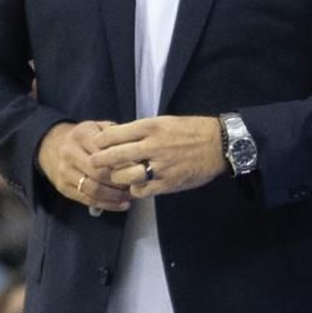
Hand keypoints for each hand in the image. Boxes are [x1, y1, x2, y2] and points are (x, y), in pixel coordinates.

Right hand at [38, 121, 128, 211]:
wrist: (49, 144)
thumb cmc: (82, 137)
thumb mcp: (97, 127)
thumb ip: (116, 136)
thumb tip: (137, 152)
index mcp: (82, 135)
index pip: (107, 152)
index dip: (125, 162)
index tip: (140, 168)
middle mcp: (70, 153)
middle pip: (100, 173)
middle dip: (121, 181)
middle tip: (137, 184)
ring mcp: (65, 172)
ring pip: (94, 189)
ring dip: (115, 196)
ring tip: (130, 196)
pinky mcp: (63, 187)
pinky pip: (87, 200)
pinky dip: (107, 205)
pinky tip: (120, 204)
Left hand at [85, 116, 228, 198]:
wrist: (218, 144)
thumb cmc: (191, 130)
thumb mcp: (164, 122)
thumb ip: (142, 131)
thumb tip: (119, 138)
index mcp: (150, 127)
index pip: (115, 135)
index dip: (101, 141)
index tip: (96, 145)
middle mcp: (153, 146)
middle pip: (115, 156)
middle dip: (99, 160)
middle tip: (93, 163)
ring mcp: (160, 166)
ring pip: (125, 176)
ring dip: (117, 177)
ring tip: (117, 176)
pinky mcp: (168, 183)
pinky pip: (142, 190)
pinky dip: (135, 189)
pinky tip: (135, 185)